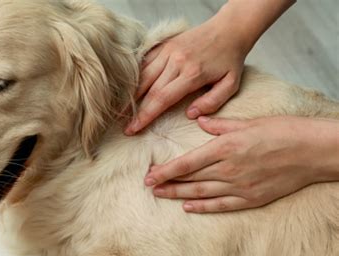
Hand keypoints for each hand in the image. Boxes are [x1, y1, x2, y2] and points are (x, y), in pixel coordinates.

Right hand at [125, 0, 296, 135]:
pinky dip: (136, 77)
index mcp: (192, 73)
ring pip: (143, 76)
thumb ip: (212, 102)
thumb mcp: (231, 84)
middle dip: (135, 111)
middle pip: (149, 90)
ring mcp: (168, 51)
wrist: (229, 29)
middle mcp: (176, 61)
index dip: (146, 116)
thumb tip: (190, 114)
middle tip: (125, 126)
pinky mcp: (164, 45)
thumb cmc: (230, 59)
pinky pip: (145, 62)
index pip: (162, 99)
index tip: (134, 129)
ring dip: (131, 94)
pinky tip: (130, 90)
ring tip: (121, 110)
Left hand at [144, 116, 338, 212]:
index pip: (187, 162)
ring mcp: (240, 186)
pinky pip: (222, 205)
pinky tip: (188, 206)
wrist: (312, 151)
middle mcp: (229, 169)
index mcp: (226, 147)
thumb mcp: (248, 122)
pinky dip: (203, 206)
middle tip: (149, 185)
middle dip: (167, 182)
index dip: (166, 170)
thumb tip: (199, 120)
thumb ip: (220, 124)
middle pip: (190, 178)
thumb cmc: (282, 131)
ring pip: (201, 193)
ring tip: (161, 195)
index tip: (149, 175)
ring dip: (178, 194)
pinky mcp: (251, 198)